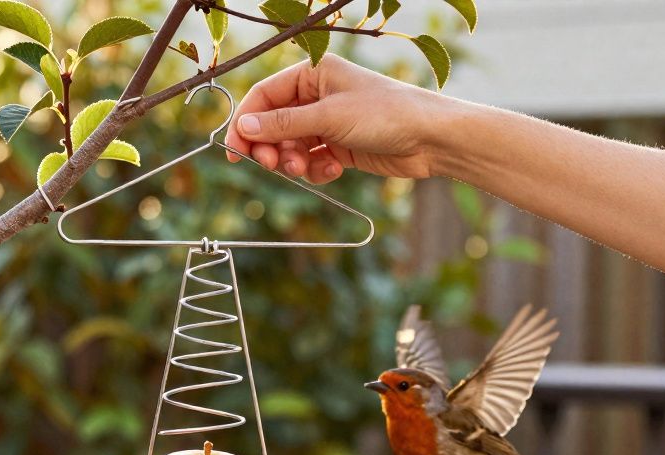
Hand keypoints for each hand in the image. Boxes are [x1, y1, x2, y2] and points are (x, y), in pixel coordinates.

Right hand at [224, 53, 455, 182]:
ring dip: (293, 162)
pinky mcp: (339, 146)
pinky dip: (316, 170)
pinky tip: (333, 171)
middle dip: (270, 147)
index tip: (234, 150)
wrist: (431, 139)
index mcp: (313, 73)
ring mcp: (328, 122)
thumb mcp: (329, 117)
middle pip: (272, 124)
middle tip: (271, 165)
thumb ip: (283, 124)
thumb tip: (242, 128)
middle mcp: (317, 96)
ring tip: (305, 169)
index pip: (264, 96)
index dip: (246, 123)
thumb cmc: (386, 114)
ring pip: (290, 146)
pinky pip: (311, 161)